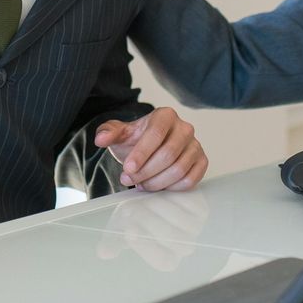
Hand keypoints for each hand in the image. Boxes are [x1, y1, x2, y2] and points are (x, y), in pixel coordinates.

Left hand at [93, 107, 207, 190]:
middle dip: (146, 171)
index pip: (156, 134)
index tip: (127, 168)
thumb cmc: (136, 140)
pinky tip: (158, 186)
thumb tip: (101, 138)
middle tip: (129, 179)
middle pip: (168, 154)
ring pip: (179, 169)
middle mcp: (184, 128)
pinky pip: (191, 179)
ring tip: (141, 184)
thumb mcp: (119, 134)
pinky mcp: (201, 161)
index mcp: (165, 115)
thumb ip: (108, 133)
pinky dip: (172, 187)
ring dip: (157, 182)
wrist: (148, 148)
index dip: (141, 154)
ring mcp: (195, 145)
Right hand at [96, 191, 210, 270]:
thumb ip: (112, 241)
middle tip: (130, 209)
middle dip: (149, 222)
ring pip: (180, 220)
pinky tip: (158, 191)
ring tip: (141, 197)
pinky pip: (188, 203)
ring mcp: (196, 229)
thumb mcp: (119, 229)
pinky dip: (171, 196)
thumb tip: (104, 253)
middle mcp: (185, 247)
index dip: (147, 247)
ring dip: (158, 207)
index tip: (129, 230)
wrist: (148, 200)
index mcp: (167, 259)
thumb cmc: (133, 219)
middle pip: (172, 239)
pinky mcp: (201, 209)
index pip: (164, 260)